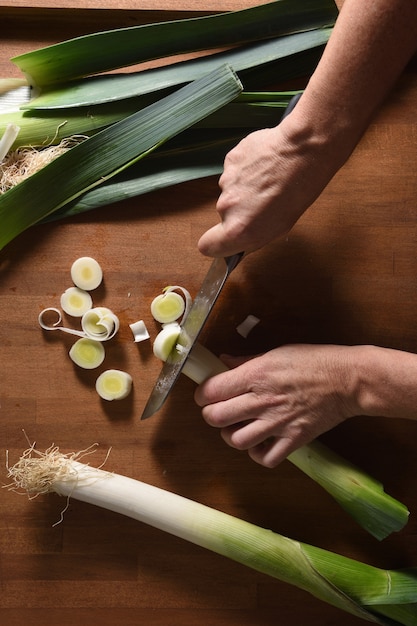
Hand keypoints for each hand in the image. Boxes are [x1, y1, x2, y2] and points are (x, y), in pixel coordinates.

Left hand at [194, 344, 357, 467]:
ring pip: (236, 440)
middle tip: (218, 411)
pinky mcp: (294, 440)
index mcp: (256, 374)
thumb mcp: (276, 352)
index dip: (202, 395)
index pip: (212, 391)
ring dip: (231, 435)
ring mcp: (278, 423)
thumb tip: (222, 362)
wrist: (348, 380)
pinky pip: (265, 458)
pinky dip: (257, 454)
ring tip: (238, 427)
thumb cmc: (314, 360)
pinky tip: (259, 443)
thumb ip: (246, 361)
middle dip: (211, 415)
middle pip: (216, 417)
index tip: (206, 395)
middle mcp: (263, 400)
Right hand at [197, 118, 344, 257]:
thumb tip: (243, 238)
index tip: (224, 239)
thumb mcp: (281, 228)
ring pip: (231, 190)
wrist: (303, 151)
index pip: (208, 246)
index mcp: (238, 229)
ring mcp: (226, 181)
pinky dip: (247, 169)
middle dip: (240, 209)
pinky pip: (235, 170)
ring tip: (269, 180)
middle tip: (264, 201)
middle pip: (225, 213)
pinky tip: (266, 165)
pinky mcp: (229, 160)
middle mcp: (227, 206)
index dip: (216, 243)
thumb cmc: (299, 190)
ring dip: (246, 187)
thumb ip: (253, 235)